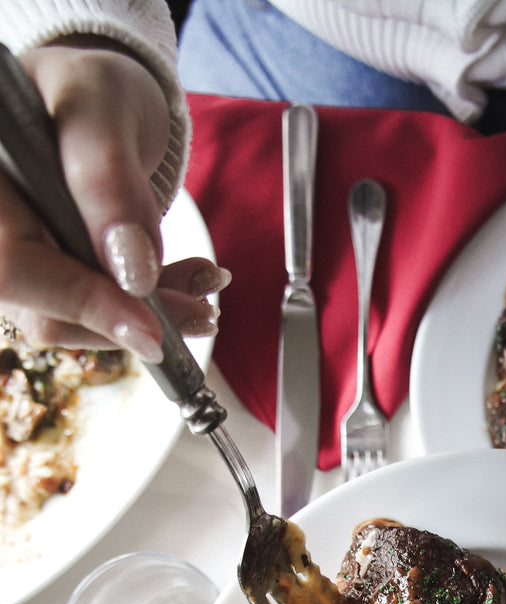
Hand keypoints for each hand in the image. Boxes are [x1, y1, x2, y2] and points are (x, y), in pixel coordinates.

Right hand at [0, 42, 225, 358]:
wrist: (97, 105)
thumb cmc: (89, 90)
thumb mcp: (100, 107)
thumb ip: (108, 179)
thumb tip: (133, 274)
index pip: (13, 266)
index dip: (83, 303)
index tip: (154, 330)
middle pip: (43, 309)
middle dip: (131, 318)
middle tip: (204, 312)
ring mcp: (12, 261)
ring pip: (72, 323)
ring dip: (146, 319)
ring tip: (203, 289)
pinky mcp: (45, 284)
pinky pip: (90, 316)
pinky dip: (143, 310)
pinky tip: (184, 287)